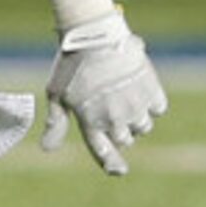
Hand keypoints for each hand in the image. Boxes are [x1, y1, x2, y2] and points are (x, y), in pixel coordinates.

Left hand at [41, 11, 166, 174]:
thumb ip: (56, 123)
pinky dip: (151, 103)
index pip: (103, 151)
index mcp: (91, 121)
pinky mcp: (153, 93)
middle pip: (126, 139)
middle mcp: (115, 119)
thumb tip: (47, 149)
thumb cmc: (71, 64)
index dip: (111, 162)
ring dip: (136, 118)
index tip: (118, 170)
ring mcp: (136, 107)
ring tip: (123, 96)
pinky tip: (138, 88)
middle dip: (120, 130)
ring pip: (143, 126)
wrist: (95, 36)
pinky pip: (158, 109)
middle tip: (111, 108)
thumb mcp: (56, 93)